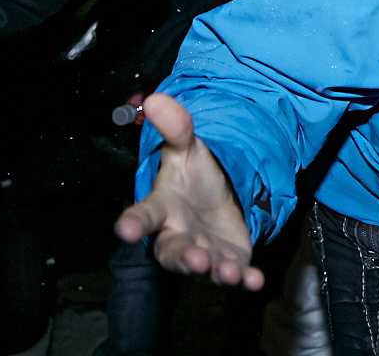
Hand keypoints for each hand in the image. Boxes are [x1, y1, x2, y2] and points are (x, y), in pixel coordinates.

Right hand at [114, 93, 263, 289]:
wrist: (221, 195)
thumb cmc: (194, 176)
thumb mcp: (188, 148)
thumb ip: (174, 128)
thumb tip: (156, 98)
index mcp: (163, 208)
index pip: (143, 215)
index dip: (133, 223)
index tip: (123, 229)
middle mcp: (179, 235)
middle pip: (174, 252)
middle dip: (184, 257)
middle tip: (196, 259)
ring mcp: (204, 250)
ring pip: (205, 268)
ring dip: (216, 272)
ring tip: (228, 273)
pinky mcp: (229, 260)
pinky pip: (236, 273)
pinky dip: (245, 279)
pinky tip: (254, 280)